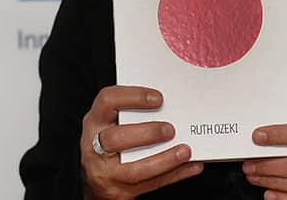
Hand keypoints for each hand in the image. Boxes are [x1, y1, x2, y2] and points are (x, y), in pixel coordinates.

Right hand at [80, 86, 202, 198]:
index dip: (133, 97)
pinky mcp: (119, 191)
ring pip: (134, 170)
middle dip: (147, 133)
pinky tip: (191, 166)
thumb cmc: (109, 141)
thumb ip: (132, 113)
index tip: (158, 99)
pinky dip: (174, 174)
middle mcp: (95, 145)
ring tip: (185, 151)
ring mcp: (105, 172)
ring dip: (164, 160)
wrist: (96, 178)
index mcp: (96, 121)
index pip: (107, 101)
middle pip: (115, 139)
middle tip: (171, 129)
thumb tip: (171, 105)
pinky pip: (150, 184)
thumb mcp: (111, 122)